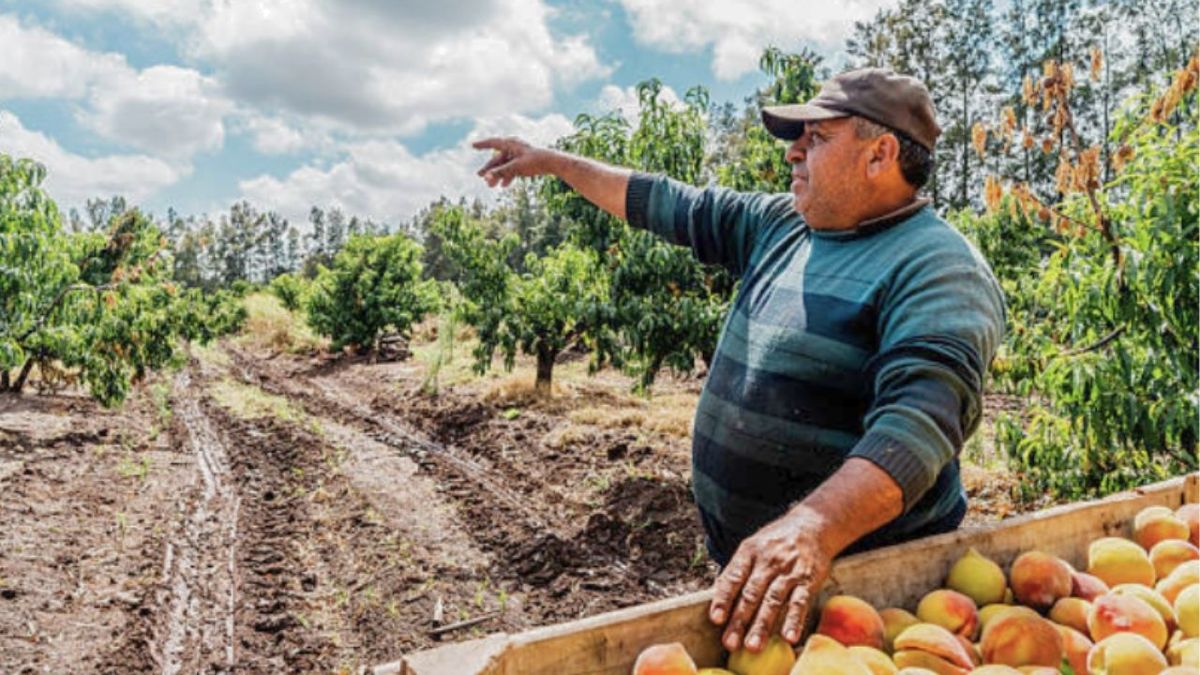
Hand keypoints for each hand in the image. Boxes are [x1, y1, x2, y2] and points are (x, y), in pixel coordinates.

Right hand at [473, 137, 553, 187]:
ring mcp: (519, 155)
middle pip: (498, 158)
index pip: (493, 142)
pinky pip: (512, 169)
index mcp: (511, 144)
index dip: (482, 144)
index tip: (472, 146)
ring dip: (498, 175)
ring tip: (491, 186)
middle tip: (479, 176)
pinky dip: (507, 176)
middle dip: (489, 169)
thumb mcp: (516, 167)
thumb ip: (500, 172)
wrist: (553, 163)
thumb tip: (486, 178)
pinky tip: (504, 185)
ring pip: (504, 165)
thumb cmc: (535, 161)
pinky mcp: (524, 162)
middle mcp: (514, 148)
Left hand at [708, 508, 832, 652]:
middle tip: (730, 643)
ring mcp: (788, 571)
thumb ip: (737, 569)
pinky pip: (800, 602)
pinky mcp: (808, 579)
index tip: (716, 619)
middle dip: (739, 620)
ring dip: (762, 625)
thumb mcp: (753, 547)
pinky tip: (789, 637)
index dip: (723, 599)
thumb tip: (718, 594)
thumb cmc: (776, 542)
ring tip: (753, 646)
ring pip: (773, 601)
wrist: (813, 525)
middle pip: (751, 594)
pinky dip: (794, 620)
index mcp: (749, 553)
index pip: (733, 578)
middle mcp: (767, 561)